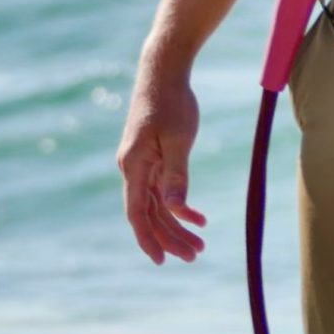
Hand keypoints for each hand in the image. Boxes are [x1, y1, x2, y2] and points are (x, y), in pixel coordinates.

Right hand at [118, 59, 206, 262]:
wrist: (163, 71)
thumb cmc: (172, 102)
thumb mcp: (178, 140)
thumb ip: (177, 176)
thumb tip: (176, 210)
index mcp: (133, 165)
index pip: (137, 212)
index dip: (148, 239)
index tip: (161, 262)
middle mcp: (132, 167)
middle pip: (148, 212)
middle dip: (170, 237)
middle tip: (197, 255)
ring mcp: (140, 163)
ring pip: (156, 204)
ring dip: (176, 225)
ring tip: (201, 243)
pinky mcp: (150, 156)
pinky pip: (161, 189)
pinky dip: (178, 205)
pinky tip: (198, 216)